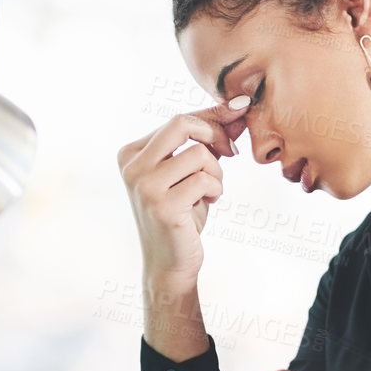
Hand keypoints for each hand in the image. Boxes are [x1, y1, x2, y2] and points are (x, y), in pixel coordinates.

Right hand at [116, 104, 247, 286]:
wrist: (170, 263)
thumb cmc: (182, 214)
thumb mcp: (192, 172)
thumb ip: (209, 140)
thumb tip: (238, 107)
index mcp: (131, 153)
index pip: (177, 120)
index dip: (212, 116)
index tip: (239, 110)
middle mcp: (132, 167)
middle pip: (181, 124)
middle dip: (214, 133)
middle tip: (229, 152)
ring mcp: (144, 186)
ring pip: (198, 153)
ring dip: (216, 171)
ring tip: (213, 189)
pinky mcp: (162, 206)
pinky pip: (203, 179)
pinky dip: (215, 188)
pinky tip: (210, 201)